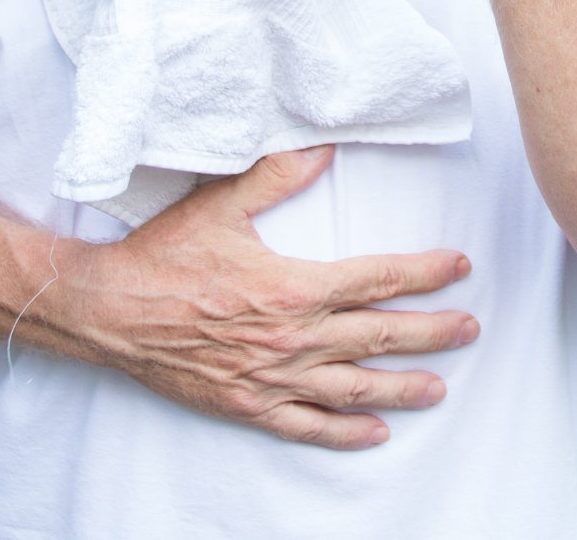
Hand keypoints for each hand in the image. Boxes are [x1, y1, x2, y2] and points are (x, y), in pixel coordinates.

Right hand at [58, 145, 477, 447]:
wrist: (107, 311)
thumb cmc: (163, 257)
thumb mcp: (221, 204)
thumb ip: (279, 174)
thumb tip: (325, 144)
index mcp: (293, 287)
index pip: (377, 278)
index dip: (425, 273)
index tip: (459, 267)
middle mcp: (290, 337)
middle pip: (378, 336)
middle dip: (432, 333)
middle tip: (470, 329)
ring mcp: (271, 377)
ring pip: (353, 388)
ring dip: (402, 388)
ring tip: (438, 387)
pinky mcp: (248, 406)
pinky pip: (307, 426)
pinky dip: (345, 432)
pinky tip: (375, 431)